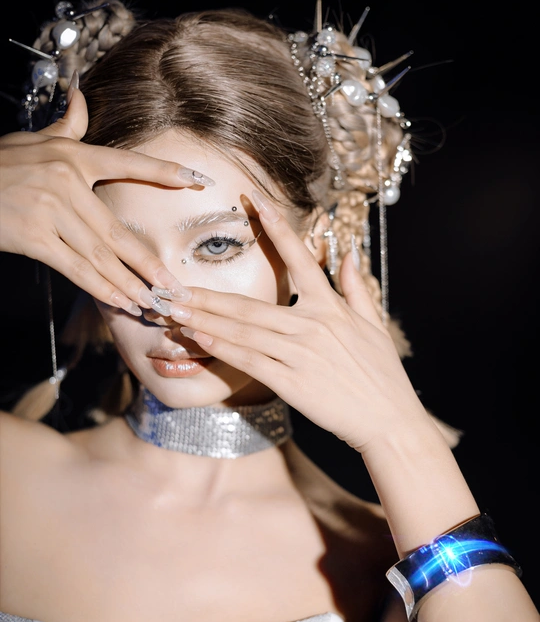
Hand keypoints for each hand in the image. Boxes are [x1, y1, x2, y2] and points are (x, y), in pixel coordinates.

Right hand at [0, 82, 212, 314]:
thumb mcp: (33, 140)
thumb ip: (65, 126)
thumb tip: (82, 98)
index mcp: (73, 155)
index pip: (127, 164)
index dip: (164, 173)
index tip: (197, 181)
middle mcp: (66, 180)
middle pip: (118, 230)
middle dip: (149, 263)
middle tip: (174, 285)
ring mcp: (50, 210)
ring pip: (100, 255)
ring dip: (129, 283)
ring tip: (153, 301)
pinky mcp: (33, 236)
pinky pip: (74, 268)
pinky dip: (100, 287)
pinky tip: (120, 301)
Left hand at [165, 191, 429, 451]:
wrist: (390, 420)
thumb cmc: (383, 375)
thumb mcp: (375, 324)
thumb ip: (357, 287)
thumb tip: (349, 253)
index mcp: (331, 307)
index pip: (299, 259)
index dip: (277, 228)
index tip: (254, 202)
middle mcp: (312, 324)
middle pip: (250, 304)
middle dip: (208, 295)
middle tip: (175, 285)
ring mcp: (300, 354)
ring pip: (243, 332)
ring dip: (205, 321)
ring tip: (175, 312)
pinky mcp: (292, 383)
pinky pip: (250, 362)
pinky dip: (223, 350)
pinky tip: (200, 339)